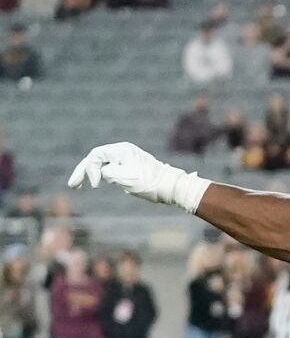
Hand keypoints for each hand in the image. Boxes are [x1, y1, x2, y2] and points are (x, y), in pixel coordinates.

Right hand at [68, 142, 209, 212]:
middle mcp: (122, 152)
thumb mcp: (127, 178)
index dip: (90, 170)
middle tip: (72, 185)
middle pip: (95, 159)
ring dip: (89, 174)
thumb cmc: (150, 182)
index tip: (96, 185)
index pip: (96, 156)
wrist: (169, 186)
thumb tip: (102, 173)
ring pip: (101, 164)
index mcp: (121, 150)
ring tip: (77, 186)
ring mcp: (125, 159)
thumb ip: (109, 173)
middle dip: (83, 171)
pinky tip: (95, 183)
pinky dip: (100, 176)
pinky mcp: (128, 167)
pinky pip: (109, 169)